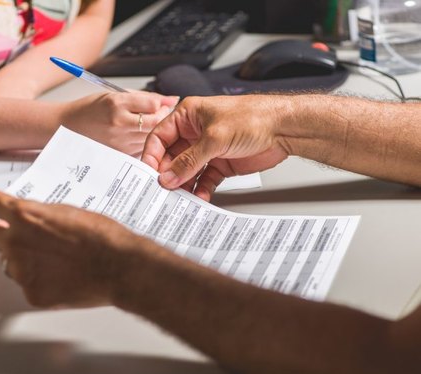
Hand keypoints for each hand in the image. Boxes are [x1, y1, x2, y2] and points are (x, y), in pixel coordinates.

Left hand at [0, 190, 139, 308]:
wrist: (119, 267)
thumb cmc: (102, 237)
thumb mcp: (69, 212)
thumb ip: (42, 214)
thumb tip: (32, 218)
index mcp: (24, 216)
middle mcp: (16, 243)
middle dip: (3, 235)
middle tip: (23, 238)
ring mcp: (22, 272)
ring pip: (8, 264)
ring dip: (23, 261)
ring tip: (51, 261)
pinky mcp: (32, 294)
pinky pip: (27, 286)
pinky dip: (41, 283)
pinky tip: (61, 278)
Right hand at [60, 92, 178, 156]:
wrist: (67, 128)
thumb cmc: (90, 110)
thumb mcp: (115, 95)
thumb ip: (145, 98)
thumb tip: (172, 100)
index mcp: (116, 104)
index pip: (153, 104)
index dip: (163, 104)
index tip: (163, 103)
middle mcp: (118, 124)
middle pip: (156, 122)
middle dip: (162, 118)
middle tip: (159, 114)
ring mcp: (119, 142)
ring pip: (151, 137)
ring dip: (155, 130)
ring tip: (144, 125)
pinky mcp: (120, 154)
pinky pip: (142, 147)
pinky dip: (145, 142)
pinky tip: (135, 136)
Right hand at [142, 95, 291, 200]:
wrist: (284, 128)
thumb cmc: (254, 117)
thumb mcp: (215, 138)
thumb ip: (190, 160)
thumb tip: (168, 176)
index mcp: (188, 116)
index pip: (160, 137)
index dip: (151, 155)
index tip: (148, 173)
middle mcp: (194, 132)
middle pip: (171, 157)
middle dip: (168, 174)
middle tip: (163, 190)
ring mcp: (207, 149)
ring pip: (187, 171)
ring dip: (183, 185)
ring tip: (180, 198)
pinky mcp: (220, 164)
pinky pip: (204, 180)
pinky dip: (201, 190)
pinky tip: (200, 197)